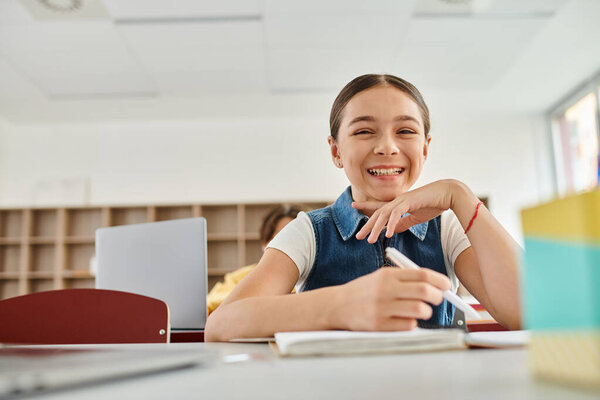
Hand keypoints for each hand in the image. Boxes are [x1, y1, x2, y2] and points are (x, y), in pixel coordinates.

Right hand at [335, 267, 450, 330]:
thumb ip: (405, 279)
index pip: (422, 274)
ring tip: (422, 310)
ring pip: (419, 309)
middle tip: (438, 298)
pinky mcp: (379, 325)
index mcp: (387, 275)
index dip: (439, 280)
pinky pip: (408, 325)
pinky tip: (406, 319)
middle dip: (438, 296)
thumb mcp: (381, 277)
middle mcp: (385, 289)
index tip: (447, 285)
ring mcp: (382, 308)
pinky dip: (413, 323)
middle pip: (424, 291)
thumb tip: (436, 285)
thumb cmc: (365, 291)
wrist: (337, 305)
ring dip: (426, 311)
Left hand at [354, 180, 454, 242]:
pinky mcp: (409, 201)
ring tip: (370, 240)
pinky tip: (387, 234)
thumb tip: (392, 230)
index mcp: (399, 204)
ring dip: (376, 228)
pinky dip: (391, 224)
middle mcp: (398, 201)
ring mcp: (402, 200)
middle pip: (378, 213)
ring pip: (383, 214)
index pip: (379, 206)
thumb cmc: (434, 203)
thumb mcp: (416, 217)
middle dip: (367, 225)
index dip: (366, 206)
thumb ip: (403, 223)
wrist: (449, 194)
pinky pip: (396, 214)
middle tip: (358, 236)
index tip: (353, 205)